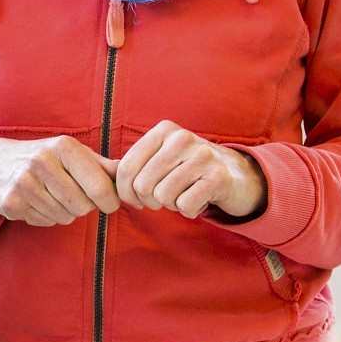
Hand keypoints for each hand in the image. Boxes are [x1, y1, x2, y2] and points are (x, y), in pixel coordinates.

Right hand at [0, 136, 119, 224]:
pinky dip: (47, 217)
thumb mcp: (74, 153)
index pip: (100, 186)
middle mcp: (42, 162)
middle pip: (84, 206)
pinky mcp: (11, 203)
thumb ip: (104, 166)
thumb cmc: (45, 157)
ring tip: (54, 196)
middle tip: (76, 196)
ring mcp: (24, 183)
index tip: (109, 202)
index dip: (110, 201)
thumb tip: (134, 176)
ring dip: (66, 212)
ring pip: (65, 217)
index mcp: (63, 147)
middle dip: (85, 206)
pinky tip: (38, 202)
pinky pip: (45, 222)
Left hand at [116, 121, 266, 218]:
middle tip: (162, 199)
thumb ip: (134, 165)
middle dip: (148, 200)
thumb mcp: (161, 158)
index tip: (133, 199)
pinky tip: (196, 201)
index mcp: (164, 130)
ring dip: (170, 205)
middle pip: (142, 184)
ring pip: (163, 196)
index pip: (126, 167)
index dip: (124, 192)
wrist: (236, 174)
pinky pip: (185, 206)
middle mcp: (182, 138)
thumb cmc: (188, 169)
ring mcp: (203, 156)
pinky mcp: (218, 178)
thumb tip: (104, 177)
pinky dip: (188, 211)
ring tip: (181, 195)